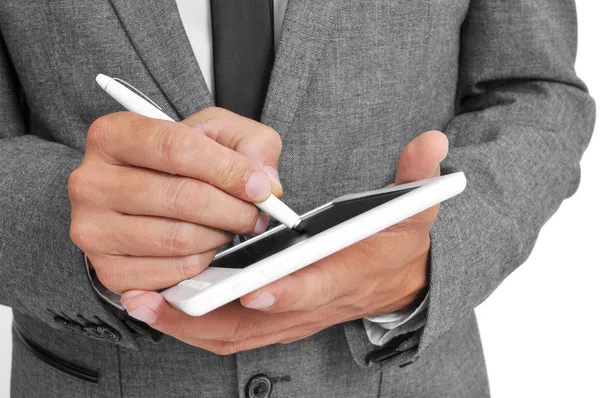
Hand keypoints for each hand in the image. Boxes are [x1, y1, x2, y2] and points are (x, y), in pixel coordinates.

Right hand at [68, 107, 281, 293]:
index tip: (259, 186)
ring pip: (179, 238)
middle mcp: (91, 182)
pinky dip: (202, 261)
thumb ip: (248, 143)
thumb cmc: (179, 163)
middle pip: (181, 197)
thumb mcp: (215, 134)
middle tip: (256, 213)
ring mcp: (93, 230)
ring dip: (220, 235)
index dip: (228, 169)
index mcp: (112, 136)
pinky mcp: (108, 271)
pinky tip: (205, 245)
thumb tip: (265, 182)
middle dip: (233, 208)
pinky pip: (174, 272)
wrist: (140, 197)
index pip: (176, 148)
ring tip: (228, 225)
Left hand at [119, 131, 447, 354]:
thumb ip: (419, 178)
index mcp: (348, 274)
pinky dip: (195, 325)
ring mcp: (292, 317)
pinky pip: (229, 333)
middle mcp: (315, 304)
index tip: (253, 286)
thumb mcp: (416, 210)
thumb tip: (432, 144)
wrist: (397, 284)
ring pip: (237, 333)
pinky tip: (161, 306)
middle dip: (212, 314)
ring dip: (190, 322)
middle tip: (162, 298)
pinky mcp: (275, 321)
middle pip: (261, 321)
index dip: (290, 289)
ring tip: (145, 302)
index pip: (320, 286)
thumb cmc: (396, 245)